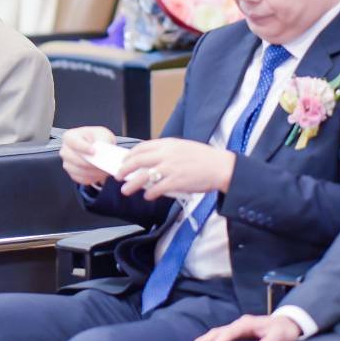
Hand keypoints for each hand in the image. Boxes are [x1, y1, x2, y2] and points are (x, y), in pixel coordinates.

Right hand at [60, 126, 115, 186]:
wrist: (99, 148)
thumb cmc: (98, 139)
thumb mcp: (103, 134)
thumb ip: (103, 140)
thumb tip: (102, 150)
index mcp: (70, 136)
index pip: (73, 142)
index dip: (83, 147)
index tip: (94, 151)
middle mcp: (65, 150)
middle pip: (74, 158)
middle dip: (89, 162)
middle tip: (102, 163)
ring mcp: (67, 163)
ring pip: (78, 170)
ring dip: (92, 172)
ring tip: (104, 169)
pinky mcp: (73, 174)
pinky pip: (81, 179)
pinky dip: (92, 178)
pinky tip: (99, 173)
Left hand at [118, 138, 235, 199]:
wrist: (221, 166)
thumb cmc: (204, 158)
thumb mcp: (183, 147)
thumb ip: (167, 152)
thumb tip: (152, 161)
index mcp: (168, 144)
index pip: (142, 147)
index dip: (130, 154)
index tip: (124, 160)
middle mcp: (167, 154)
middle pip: (138, 161)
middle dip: (125, 169)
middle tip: (118, 175)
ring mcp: (170, 168)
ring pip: (144, 176)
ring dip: (132, 184)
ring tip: (125, 190)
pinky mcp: (176, 182)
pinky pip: (157, 189)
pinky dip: (149, 193)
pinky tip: (147, 196)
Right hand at [189, 313, 301, 340]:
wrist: (287, 324)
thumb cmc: (283, 331)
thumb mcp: (280, 336)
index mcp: (247, 323)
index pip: (231, 332)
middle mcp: (239, 324)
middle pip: (217, 331)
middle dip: (204, 340)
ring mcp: (237, 329)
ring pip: (216, 333)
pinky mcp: (237, 335)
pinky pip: (221, 337)